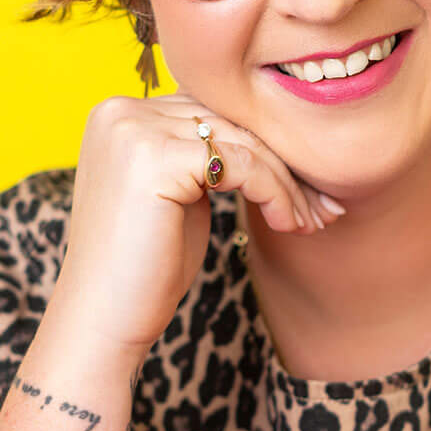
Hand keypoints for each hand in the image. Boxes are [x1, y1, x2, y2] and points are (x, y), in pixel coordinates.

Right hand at [49, 91, 344, 360]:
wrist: (104, 320)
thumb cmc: (146, 268)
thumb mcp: (179, 195)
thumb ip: (205, 155)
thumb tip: (271, 134)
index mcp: (120, 112)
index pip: (212, 112)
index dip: (264, 147)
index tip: (309, 188)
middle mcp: (120, 110)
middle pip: (229, 122)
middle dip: (285, 165)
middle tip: (326, 206)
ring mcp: (133, 130)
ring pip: (242, 142)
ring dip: (288, 184)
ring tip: (314, 221)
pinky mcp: (155, 157)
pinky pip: (241, 165)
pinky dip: (276, 194)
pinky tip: (289, 224)